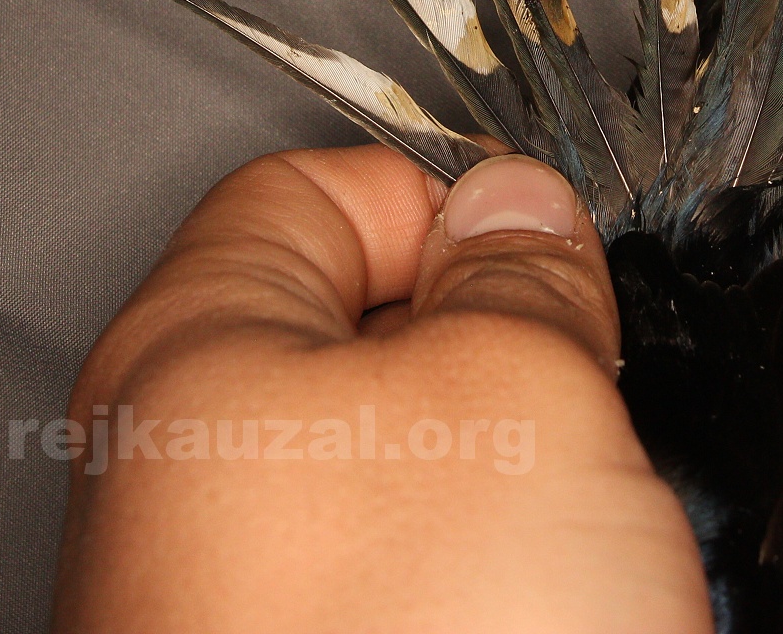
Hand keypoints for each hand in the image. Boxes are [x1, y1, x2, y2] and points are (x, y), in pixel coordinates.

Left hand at [51, 147, 710, 632]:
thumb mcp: (513, 394)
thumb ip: (518, 270)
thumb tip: (519, 209)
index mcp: (195, 360)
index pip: (315, 189)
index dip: (450, 197)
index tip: (546, 247)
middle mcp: (204, 481)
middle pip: (378, 336)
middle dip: (507, 354)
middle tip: (583, 396)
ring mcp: (264, 596)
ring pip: (431, 471)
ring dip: (533, 480)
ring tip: (587, 531)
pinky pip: (443, 578)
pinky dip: (517, 574)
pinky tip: (576, 608)